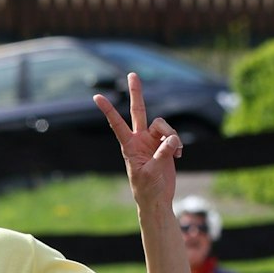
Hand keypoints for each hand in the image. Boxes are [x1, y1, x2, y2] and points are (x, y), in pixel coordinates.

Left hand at [94, 72, 180, 215]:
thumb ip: (161, 154)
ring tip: (174, 153)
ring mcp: (153, 140)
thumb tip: (172, 140)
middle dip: (136, 92)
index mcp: (129, 146)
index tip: (96, 96)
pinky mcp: (165, 144)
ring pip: (164, 125)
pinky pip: (174, 135)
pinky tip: (177, 157)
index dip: (108, 110)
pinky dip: (177, 145)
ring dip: (172, 137)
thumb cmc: (147, 189)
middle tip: (132, 74)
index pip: (117, 123)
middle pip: (139, 110)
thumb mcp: (152, 173)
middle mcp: (140, 139)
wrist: (157, 198)